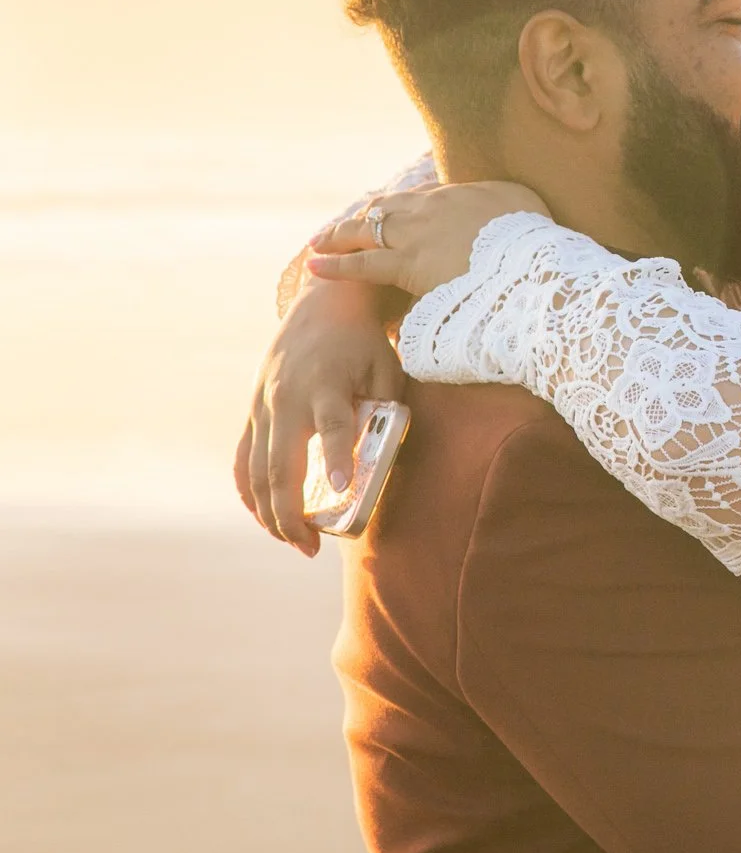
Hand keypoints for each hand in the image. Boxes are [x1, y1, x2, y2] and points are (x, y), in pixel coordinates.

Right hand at [235, 275, 404, 554]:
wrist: (323, 304)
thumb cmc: (364, 343)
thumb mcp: (385, 369)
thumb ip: (383, 411)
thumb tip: (379, 460)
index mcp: (325, 383)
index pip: (333, 426)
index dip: (337, 458)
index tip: (340, 490)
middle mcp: (287, 397)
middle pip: (281, 464)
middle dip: (291, 513)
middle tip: (311, 548)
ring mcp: (263, 406)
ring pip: (257, 470)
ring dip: (270, 512)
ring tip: (295, 541)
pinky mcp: (253, 411)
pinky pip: (244, 459)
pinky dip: (250, 491)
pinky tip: (264, 517)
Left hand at [305, 181, 547, 298]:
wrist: (530, 261)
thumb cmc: (537, 241)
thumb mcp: (528, 208)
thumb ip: (508, 204)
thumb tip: (503, 209)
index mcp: (463, 193)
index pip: (426, 196)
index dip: (408, 205)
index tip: (398, 211)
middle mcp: (433, 206)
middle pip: (390, 206)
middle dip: (369, 214)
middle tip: (351, 224)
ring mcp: (417, 233)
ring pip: (369, 227)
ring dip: (343, 233)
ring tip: (322, 240)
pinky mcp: (406, 264)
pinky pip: (362, 262)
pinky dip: (336, 263)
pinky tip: (315, 264)